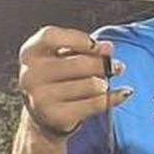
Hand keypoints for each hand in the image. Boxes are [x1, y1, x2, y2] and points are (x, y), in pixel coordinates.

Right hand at [17, 26, 130, 141]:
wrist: (45, 114)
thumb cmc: (59, 77)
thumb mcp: (66, 57)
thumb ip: (85, 49)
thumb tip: (108, 47)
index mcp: (30, 53)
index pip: (50, 36)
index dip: (77, 38)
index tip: (96, 45)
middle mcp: (30, 75)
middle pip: (77, 63)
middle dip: (102, 64)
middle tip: (118, 66)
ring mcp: (41, 98)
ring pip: (89, 85)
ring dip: (106, 82)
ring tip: (108, 82)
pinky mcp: (57, 117)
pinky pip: (95, 104)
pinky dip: (113, 98)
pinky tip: (123, 93)